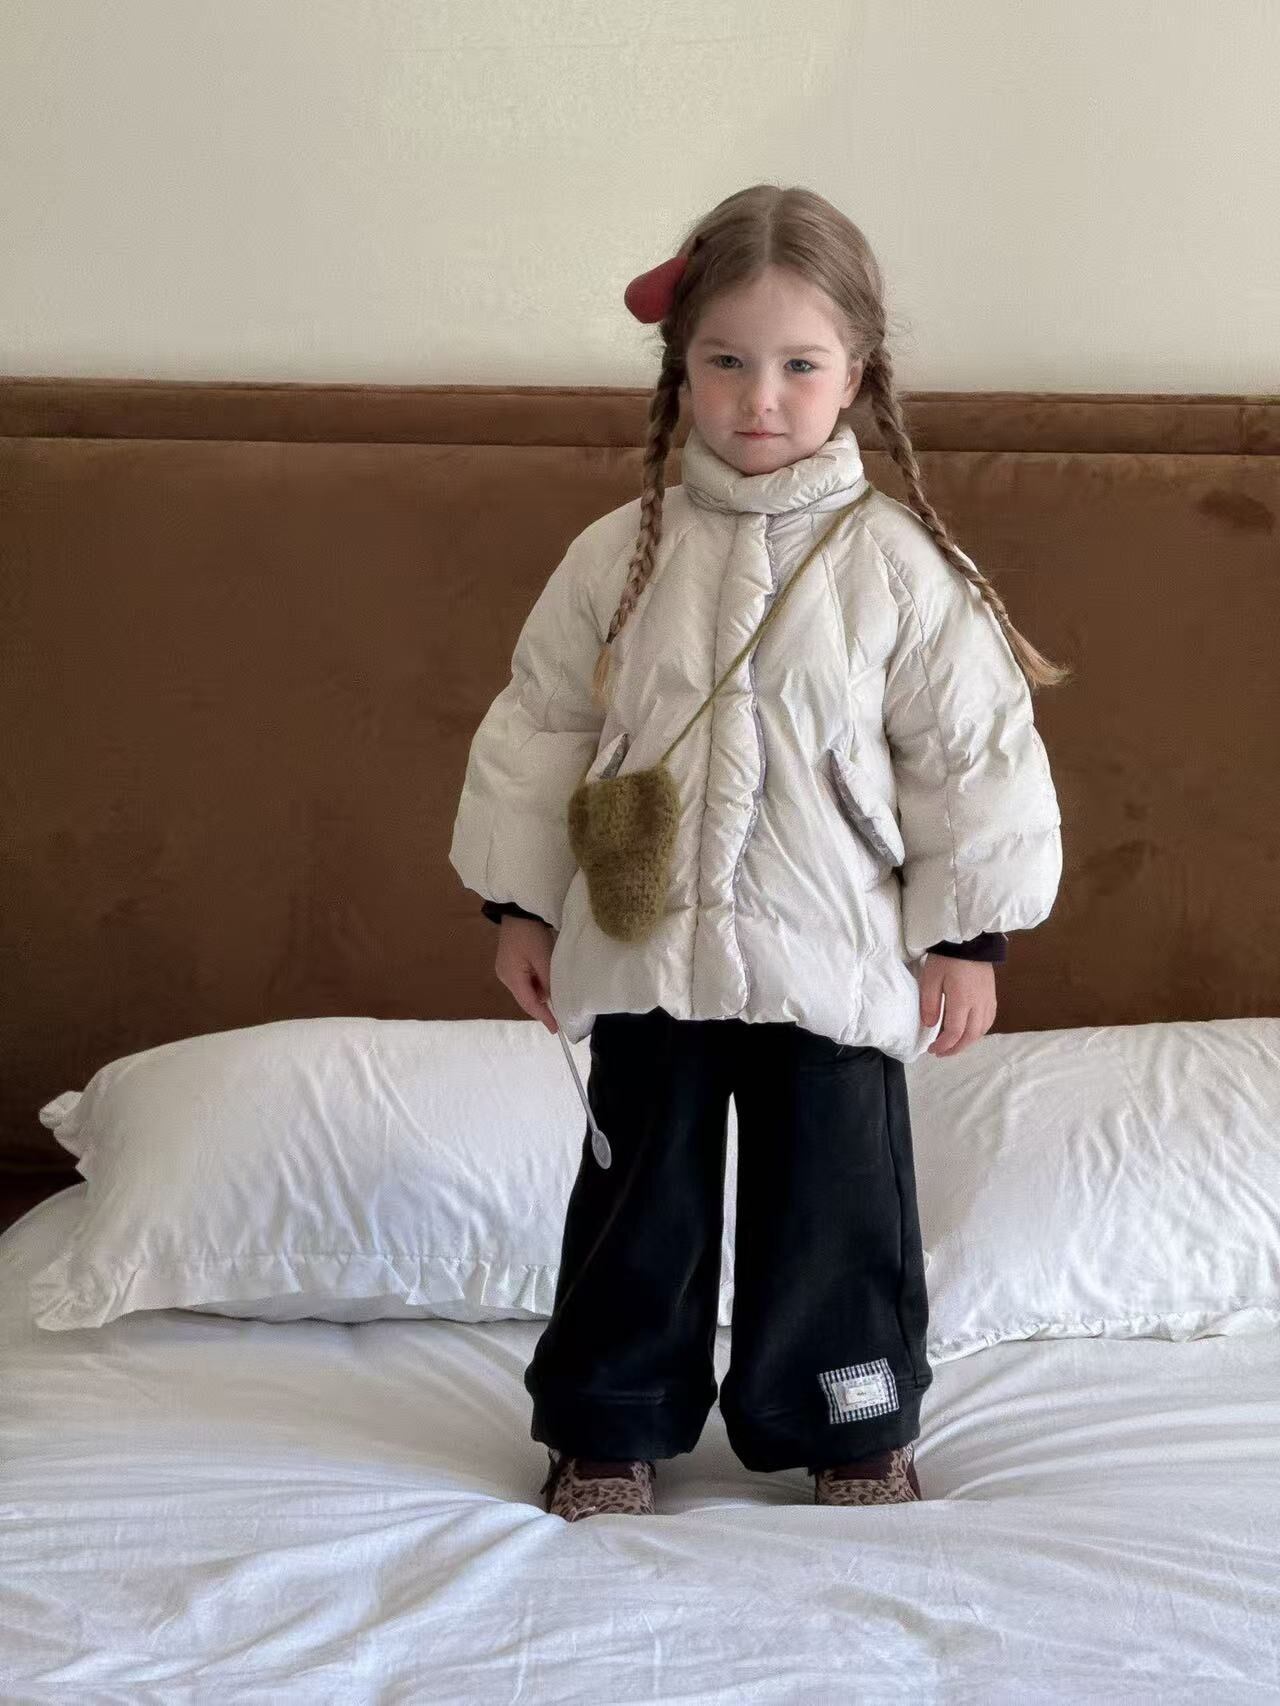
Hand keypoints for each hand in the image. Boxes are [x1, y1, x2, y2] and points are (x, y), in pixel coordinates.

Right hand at [495, 915, 558, 1033]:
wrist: (518, 910)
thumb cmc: (531, 933)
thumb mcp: (543, 957)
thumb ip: (548, 981)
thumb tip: (553, 999)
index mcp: (512, 977)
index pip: (529, 1003)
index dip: (543, 1017)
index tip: (556, 1029)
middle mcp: (505, 977)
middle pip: (526, 998)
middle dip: (542, 1005)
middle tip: (560, 1013)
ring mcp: (506, 970)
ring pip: (526, 989)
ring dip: (540, 992)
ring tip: (556, 993)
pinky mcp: (510, 963)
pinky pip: (525, 980)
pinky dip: (536, 982)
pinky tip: (546, 979)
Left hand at [916, 954, 996, 1056]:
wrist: (970, 940)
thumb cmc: (947, 958)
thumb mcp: (930, 978)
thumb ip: (930, 1003)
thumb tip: (931, 1025)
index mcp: (962, 1001)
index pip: (954, 1033)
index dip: (944, 1045)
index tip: (933, 1050)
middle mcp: (979, 1004)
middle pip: (970, 1036)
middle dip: (956, 1048)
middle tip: (942, 1053)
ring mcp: (988, 1000)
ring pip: (982, 1030)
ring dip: (968, 1041)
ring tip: (954, 1045)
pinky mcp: (993, 995)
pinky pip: (989, 1020)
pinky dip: (979, 1031)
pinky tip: (971, 1031)